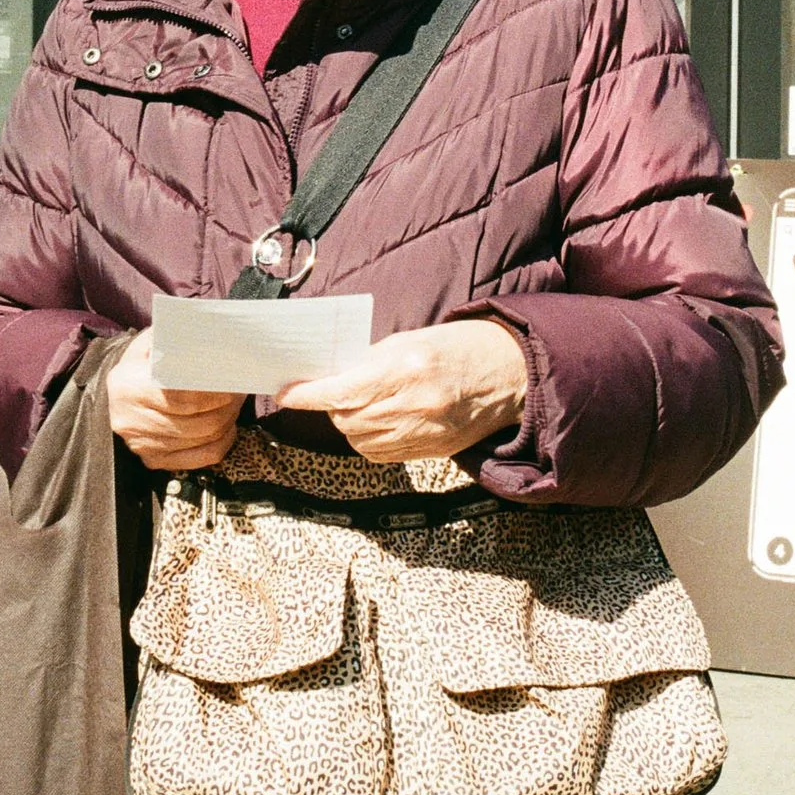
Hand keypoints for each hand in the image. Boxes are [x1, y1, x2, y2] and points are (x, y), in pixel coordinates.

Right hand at [106, 331, 240, 471]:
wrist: (115, 394)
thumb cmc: (142, 364)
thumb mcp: (151, 343)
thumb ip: (173, 339)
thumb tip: (208, 336)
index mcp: (128, 386)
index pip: (179, 398)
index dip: (211, 395)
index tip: (232, 385)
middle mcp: (130, 420)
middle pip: (194, 422)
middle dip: (225, 408)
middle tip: (240, 394)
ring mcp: (141, 444)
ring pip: (200, 439)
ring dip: (225, 423)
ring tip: (235, 406)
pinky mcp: (153, 461)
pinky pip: (200, 459)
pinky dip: (221, 444)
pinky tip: (227, 428)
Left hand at [272, 321, 527, 463]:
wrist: (508, 374)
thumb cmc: (457, 348)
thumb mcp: (409, 340)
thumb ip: (369, 362)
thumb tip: (331, 378)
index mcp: (405, 369)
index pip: (341, 391)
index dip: (308, 395)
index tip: (286, 393)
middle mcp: (412, 405)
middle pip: (346, 418)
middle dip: (331, 406)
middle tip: (334, 390)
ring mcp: (423, 433)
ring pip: (358, 440)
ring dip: (350, 423)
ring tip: (363, 404)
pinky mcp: (431, 452)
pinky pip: (380, 454)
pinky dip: (369, 439)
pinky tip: (380, 421)